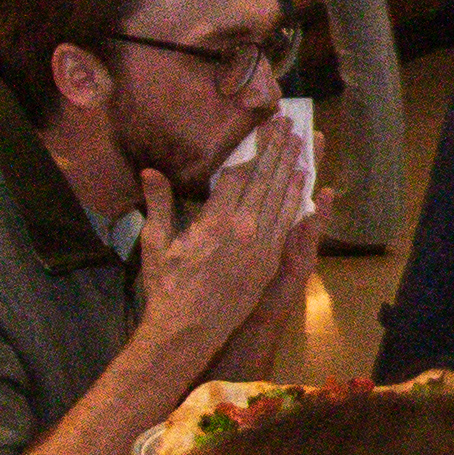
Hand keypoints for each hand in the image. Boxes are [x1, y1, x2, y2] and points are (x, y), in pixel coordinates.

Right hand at [137, 114, 316, 348]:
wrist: (188, 330)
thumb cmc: (167, 287)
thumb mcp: (155, 244)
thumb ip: (158, 204)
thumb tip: (150, 171)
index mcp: (215, 221)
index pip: (240, 173)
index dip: (253, 146)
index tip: (263, 125)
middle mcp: (244, 229)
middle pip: (265, 179)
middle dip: (277, 148)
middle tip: (288, 123)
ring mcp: (261, 246)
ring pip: (282, 198)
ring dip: (292, 167)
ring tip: (300, 142)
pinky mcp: (270, 262)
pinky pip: (288, 223)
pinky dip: (297, 200)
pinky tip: (303, 182)